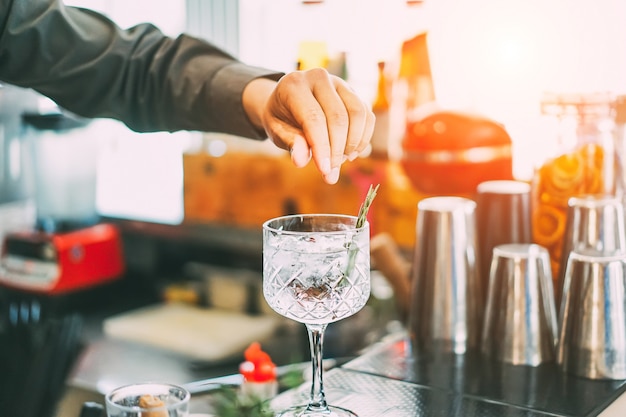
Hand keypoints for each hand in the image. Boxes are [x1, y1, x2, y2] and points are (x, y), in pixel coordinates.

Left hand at [244, 68, 374, 184]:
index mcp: (294, 85)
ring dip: (353, 143)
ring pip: (357, 114)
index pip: (314, 118)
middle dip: (338, 149)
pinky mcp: (352, 92)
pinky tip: (351, 152)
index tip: (325, 170)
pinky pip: (366, 115)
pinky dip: (363, 137)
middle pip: (338, 117)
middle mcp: (318, 77)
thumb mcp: (277, 131)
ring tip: (341, 161)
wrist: (287, 101)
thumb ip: (291, 143)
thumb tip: (301, 161)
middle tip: (331, 171)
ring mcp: (339, 82)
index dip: (322, 147)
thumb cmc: (281, 118)